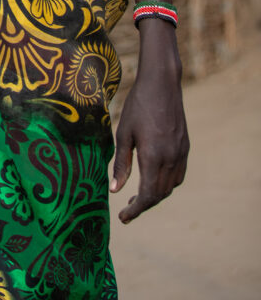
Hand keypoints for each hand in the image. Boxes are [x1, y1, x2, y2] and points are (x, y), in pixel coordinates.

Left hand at [110, 25, 188, 222]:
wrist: (161, 83)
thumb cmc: (137, 105)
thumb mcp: (123, 133)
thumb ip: (121, 163)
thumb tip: (115, 190)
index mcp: (153, 157)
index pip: (148, 195)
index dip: (136, 210)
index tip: (123, 218)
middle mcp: (171, 158)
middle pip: (160, 194)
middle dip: (144, 205)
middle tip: (127, 209)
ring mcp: (181, 153)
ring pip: (171, 186)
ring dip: (156, 195)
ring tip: (138, 195)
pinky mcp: (185, 146)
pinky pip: (178, 174)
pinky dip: (167, 183)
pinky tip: (154, 178)